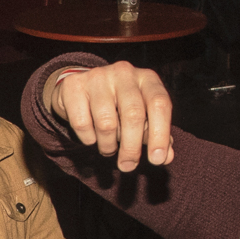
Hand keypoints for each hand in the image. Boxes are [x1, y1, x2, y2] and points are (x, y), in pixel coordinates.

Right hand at [44, 61, 174, 171]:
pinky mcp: (74, 85)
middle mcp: (124, 72)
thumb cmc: (119, 105)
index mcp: (147, 79)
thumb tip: (166, 157)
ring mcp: (98, 76)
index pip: (159, 104)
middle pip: (133, 115)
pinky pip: (82, 124)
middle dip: (131, 148)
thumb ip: (156, 135)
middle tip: (128, 166)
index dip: (160, 134)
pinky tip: (92, 136)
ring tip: (108, 148)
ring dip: (108, 145)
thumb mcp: (142, 116)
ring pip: (106, 123)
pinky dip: (88, 139)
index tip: (157, 160)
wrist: (82, 88)